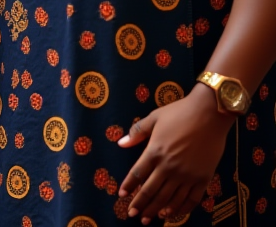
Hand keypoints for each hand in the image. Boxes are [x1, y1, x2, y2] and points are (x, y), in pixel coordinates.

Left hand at [117, 84, 231, 223]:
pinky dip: (180, 209)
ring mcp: (187, 174)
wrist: (209, 114)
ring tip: (148, 218)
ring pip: (169, 198)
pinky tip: (172, 214)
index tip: (121, 196)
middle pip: (151, 190)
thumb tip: (120, 143)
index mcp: (155, 151)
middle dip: (140, 204)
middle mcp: (169, 166)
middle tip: (132, 215)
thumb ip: (137, 132)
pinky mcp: (203, 178)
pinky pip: (191, 199)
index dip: (129, 186)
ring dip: (157, 210)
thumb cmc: (179, 113)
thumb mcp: (154, 118)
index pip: (138, 174)